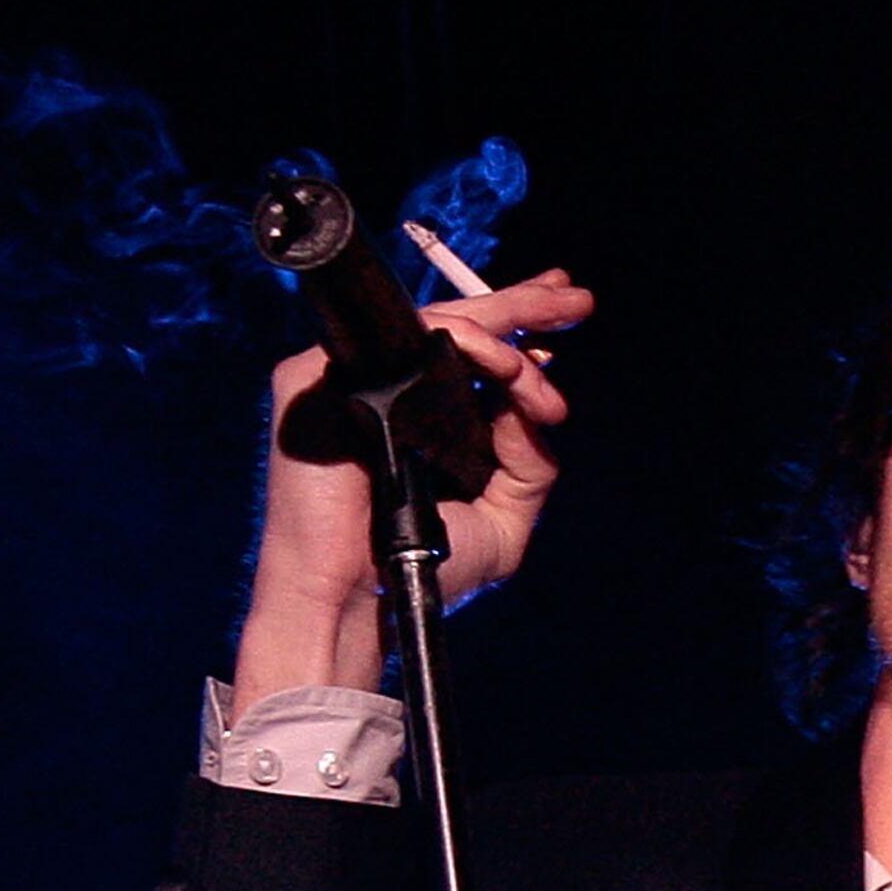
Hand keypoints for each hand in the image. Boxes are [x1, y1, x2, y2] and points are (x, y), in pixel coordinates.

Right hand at [233, 268, 596, 701]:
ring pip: (435, 327)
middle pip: (457, 325)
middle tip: (574, 294)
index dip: (521, 332)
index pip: (473, 357)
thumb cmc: (424, 566)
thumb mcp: (504, 519)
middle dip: (524, 304)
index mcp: (425, 414)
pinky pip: (399, 342)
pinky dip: (459, 344)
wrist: (358, 596)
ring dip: (504, 331)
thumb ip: (529, 463)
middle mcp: (387, 388)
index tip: (568, 325)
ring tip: (551, 341)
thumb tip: (536, 407)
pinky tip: (503, 362)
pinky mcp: (317, 379)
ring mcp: (351, 379)